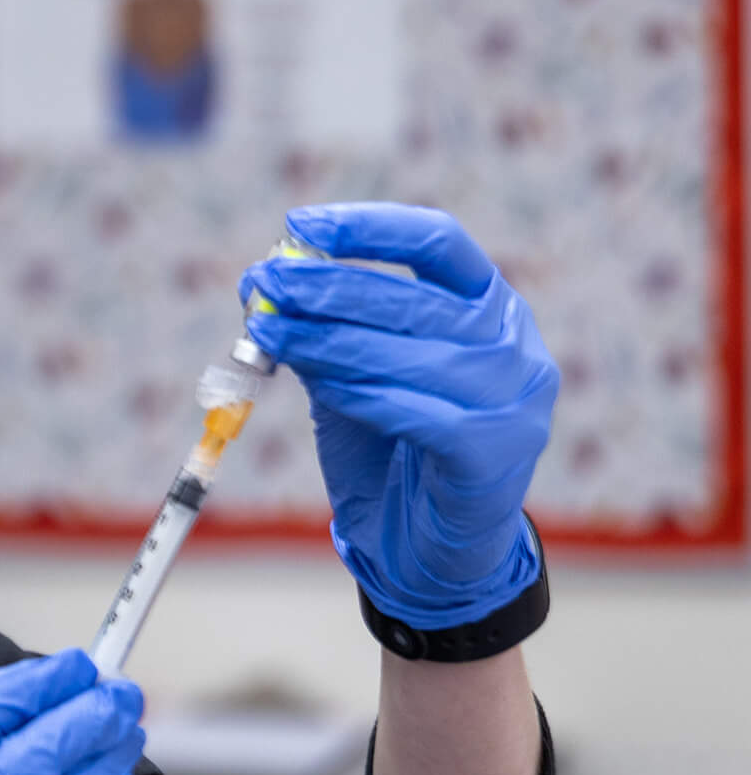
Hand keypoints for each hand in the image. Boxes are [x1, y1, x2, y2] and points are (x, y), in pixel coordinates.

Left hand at [241, 202, 558, 628]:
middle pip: (413, 299)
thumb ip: (321, 329)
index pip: (438, 242)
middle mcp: (513, 344)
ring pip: (410, 354)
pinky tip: (320, 385)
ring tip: (268, 331)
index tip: (301, 225)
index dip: (369, 227)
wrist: (431, 549)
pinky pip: (419, 412)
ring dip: (328, 338)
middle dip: (327, 287)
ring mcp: (515, 400)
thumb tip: (259, 281)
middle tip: (265, 282)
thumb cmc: (394, 449)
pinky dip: (362, 393)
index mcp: (488, 306)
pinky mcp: (496, 454)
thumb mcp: (353, 374)